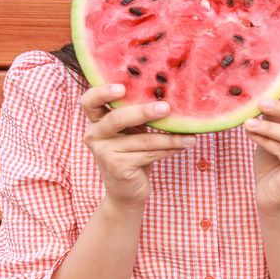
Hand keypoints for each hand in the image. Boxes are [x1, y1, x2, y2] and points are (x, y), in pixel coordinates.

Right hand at [80, 84, 194, 209]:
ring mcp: (104, 153)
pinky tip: (185, 144)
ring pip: (143, 140)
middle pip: (117, 118)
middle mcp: (95, 135)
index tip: (122, 87)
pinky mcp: (118, 167)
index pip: (89, 101)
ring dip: (171, 137)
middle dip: (144, 112)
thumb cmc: (132, 154)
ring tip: (191, 135)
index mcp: (97, 121)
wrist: (126, 191)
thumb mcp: (131, 132)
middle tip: (166, 107)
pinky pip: (150, 154)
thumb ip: (138, 115)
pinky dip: (170, 148)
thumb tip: (168, 96)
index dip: (102, 92)